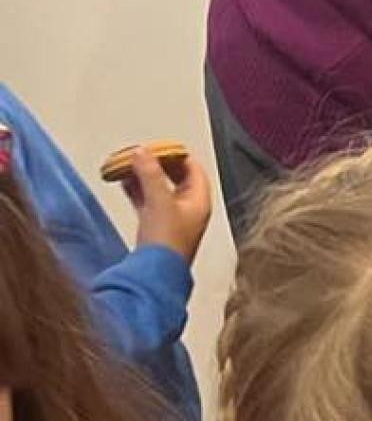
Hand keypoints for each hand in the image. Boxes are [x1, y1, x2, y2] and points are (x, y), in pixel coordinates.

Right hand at [123, 149, 211, 264]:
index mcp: (199, 201)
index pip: (193, 168)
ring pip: (159, 188)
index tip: (158, 146)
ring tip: (127, 164)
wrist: (155, 274)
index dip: (176, 154)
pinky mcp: (157, 227)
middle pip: (175, 177)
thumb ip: (151, 173)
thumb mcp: (160, 201)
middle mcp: (189, 209)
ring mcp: (173, 218)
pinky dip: (137, 189)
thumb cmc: (166, 244)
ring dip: (144, 175)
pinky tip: (124, 182)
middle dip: (156, 163)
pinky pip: (148, 201)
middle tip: (140, 154)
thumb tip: (142, 152)